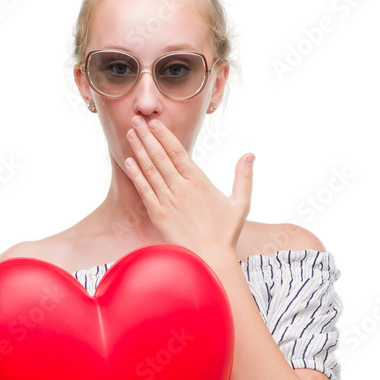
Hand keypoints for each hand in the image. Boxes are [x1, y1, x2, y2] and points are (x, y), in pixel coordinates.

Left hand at [124, 115, 254, 259]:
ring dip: (139, 150)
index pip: (178, 152)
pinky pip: (144, 190)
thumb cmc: (225, 234)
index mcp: (199, 182)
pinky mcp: (158, 215)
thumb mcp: (241, 203)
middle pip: (160, 156)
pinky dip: (136, 174)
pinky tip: (129, 161)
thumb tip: (250, 155)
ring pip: (150, 170)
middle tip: (136, 119)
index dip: (164, 136)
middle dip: (146, 136)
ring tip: (130, 133)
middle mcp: (181, 188)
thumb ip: (243, 177)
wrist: (209, 260)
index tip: (154, 123)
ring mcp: (168, 201)